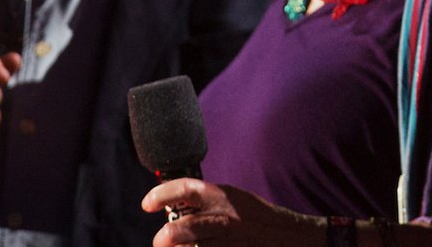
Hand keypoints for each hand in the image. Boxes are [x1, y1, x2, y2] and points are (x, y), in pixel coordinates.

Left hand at [142, 179, 316, 245]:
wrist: (284, 237)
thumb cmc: (253, 216)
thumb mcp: (232, 198)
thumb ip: (205, 201)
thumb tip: (170, 206)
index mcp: (222, 196)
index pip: (184, 190)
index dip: (161, 194)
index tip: (146, 204)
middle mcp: (221, 219)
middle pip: (177, 230)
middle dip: (162, 239)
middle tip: (161, 240)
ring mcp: (225, 242)